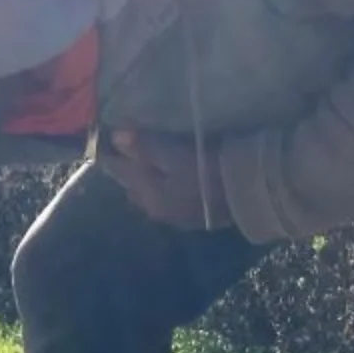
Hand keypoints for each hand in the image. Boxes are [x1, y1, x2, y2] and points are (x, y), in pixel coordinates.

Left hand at [100, 128, 232, 230]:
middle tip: (126, 144)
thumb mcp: (176, 155)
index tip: (104, 134)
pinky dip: (161, 187)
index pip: (117, 169)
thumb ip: (145, 147)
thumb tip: (116, 136)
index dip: (108, 151)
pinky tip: (170, 178)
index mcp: (147, 192)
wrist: (250, 195)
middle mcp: (154, 208)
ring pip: (147, 194)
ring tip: (148, 160)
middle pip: (130, 184)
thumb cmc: (209, 170)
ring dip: (144, 179)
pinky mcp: (191, 218)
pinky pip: (165, 200)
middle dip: (126, 166)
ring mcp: (172, 216)